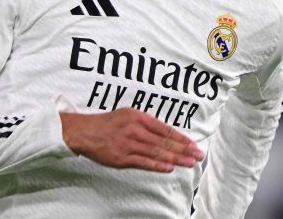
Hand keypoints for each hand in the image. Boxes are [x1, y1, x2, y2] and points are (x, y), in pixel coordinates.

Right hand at [60, 108, 203, 172]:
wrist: (84, 132)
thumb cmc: (108, 123)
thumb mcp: (128, 115)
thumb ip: (146, 123)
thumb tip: (166, 133)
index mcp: (139, 117)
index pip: (166, 130)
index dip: (181, 138)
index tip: (194, 144)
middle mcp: (136, 129)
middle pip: (164, 142)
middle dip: (184, 149)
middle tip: (198, 155)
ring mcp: (128, 144)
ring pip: (157, 152)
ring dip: (175, 159)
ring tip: (189, 163)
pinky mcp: (121, 158)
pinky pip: (143, 162)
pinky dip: (157, 165)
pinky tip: (169, 168)